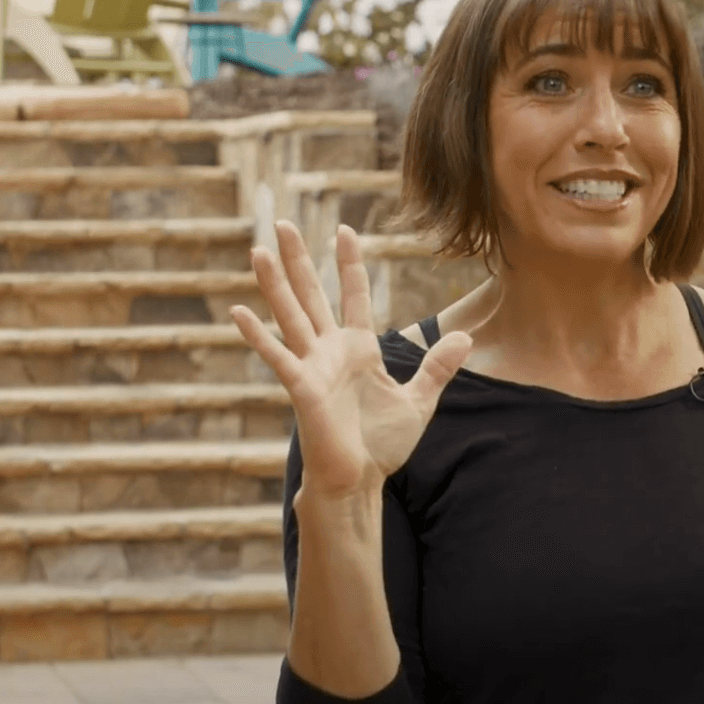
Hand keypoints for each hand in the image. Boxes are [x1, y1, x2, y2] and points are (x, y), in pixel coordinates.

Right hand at [230, 221, 471, 503]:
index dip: (349, 264)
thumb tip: (464, 336)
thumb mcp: (419, 400)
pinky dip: (258, 336)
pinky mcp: (302, 389)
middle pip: (313, 294)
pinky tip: (239, 312)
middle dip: (300, 259)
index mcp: (359, 349)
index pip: (354, 295)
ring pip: (291, 316)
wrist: (360, 481)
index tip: (345, 230)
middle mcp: (331, 351)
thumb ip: (437, 367)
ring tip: (259, 250)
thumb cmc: (381, 444)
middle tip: (285, 222)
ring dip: (275, 284)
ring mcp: (313, 367)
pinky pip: (278, 357)